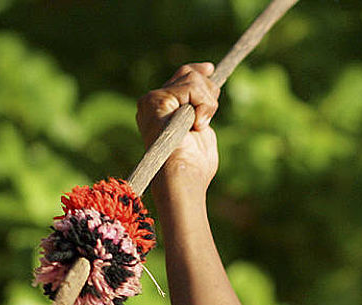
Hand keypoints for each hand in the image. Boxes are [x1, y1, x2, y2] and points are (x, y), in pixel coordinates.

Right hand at [137, 63, 220, 203]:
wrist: (183, 177)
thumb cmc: (194, 165)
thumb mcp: (200, 130)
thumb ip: (200, 110)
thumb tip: (210, 92)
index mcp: (159, 109)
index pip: (180, 76)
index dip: (198, 71)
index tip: (210, 69)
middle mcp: (151, 102)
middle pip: (188, 73)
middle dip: (208, 93)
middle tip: (205, 119)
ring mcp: (152, 100)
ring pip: (193, 80)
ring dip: (207, 104)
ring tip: (199, 127)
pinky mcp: (156, 100)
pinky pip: (192, 88)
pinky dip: (203, 107)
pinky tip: (197, 125)